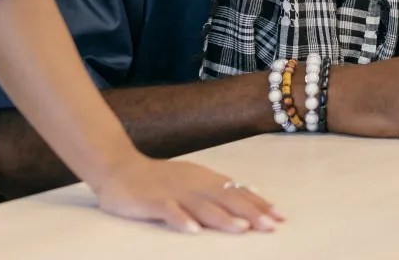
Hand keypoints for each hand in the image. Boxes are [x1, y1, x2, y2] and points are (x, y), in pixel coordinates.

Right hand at [92, 155, 282, 234]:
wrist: (118, 167)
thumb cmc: (158, 179)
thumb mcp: (192, 180)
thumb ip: (217, 189)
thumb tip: (248, 193)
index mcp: (204, 179)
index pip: (236, 191)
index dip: (258, 204)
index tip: (280, 217)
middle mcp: (193, 184)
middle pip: (225, 199)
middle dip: (250, 213)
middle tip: (271, 226)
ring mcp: (173, 192)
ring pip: (201, 206)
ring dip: (222, 217)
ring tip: (241, 229)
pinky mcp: (152, 201)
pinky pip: (168, 211)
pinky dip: (181, 220)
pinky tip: (193, 231)